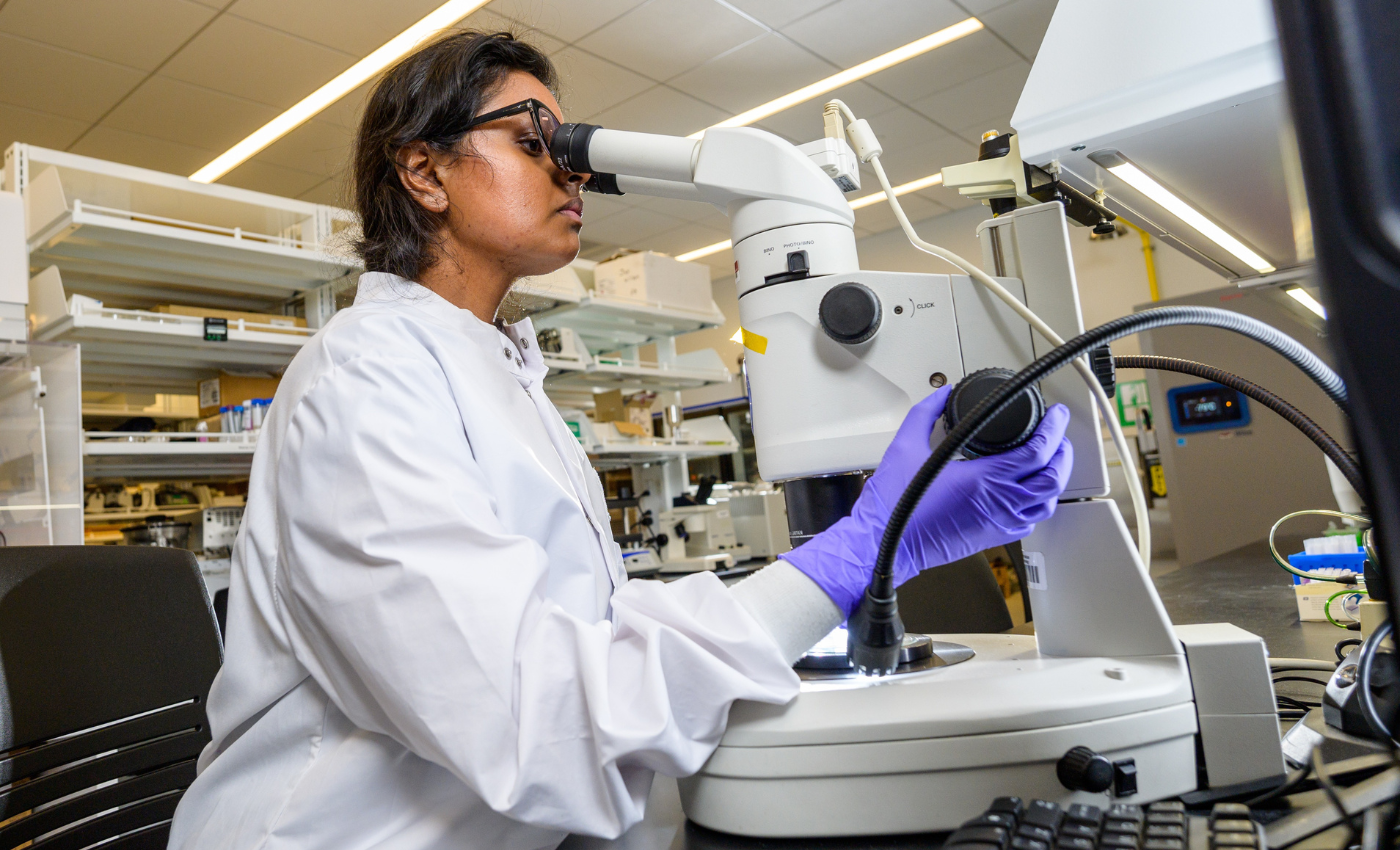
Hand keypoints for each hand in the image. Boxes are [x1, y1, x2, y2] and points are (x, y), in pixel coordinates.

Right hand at [780, 387, 1073, 614]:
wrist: (885, 545)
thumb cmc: (894, 505)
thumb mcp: (905, 445)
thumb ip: (926, 413)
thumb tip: (941, 394)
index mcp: (984, 480)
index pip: (1038, 451)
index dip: (1054, 429)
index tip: (1056, 415)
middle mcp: (999, 503)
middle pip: (1053, 477)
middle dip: (1063, 452)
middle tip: (1059, 434)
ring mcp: (999, 523)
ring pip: (1048, 502)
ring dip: (1056, 478)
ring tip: (1052, 460)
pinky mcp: (993, 536)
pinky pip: (1031, 520)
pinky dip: (1040, 502)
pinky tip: (1031, 491)